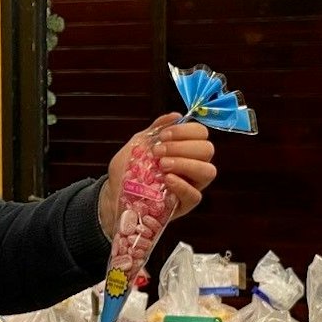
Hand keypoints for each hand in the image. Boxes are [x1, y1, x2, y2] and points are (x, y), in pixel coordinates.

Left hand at [99, 113, 218, 238]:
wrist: (113, 194)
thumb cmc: (127, 170)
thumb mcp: (138, 145)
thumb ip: (156, 129)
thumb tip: (176, 116)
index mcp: (185, 149)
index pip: (201, 134)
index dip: (186, 130)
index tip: (163, 135)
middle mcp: (192, 166)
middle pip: (207, 150)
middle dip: (183, 146)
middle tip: (159, 151)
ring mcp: (191, 186)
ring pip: (208, 171)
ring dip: (186, 163)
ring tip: (163, 165)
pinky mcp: (185, 205)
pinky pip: (195, 195)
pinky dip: (182, 185)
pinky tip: (167, 179)